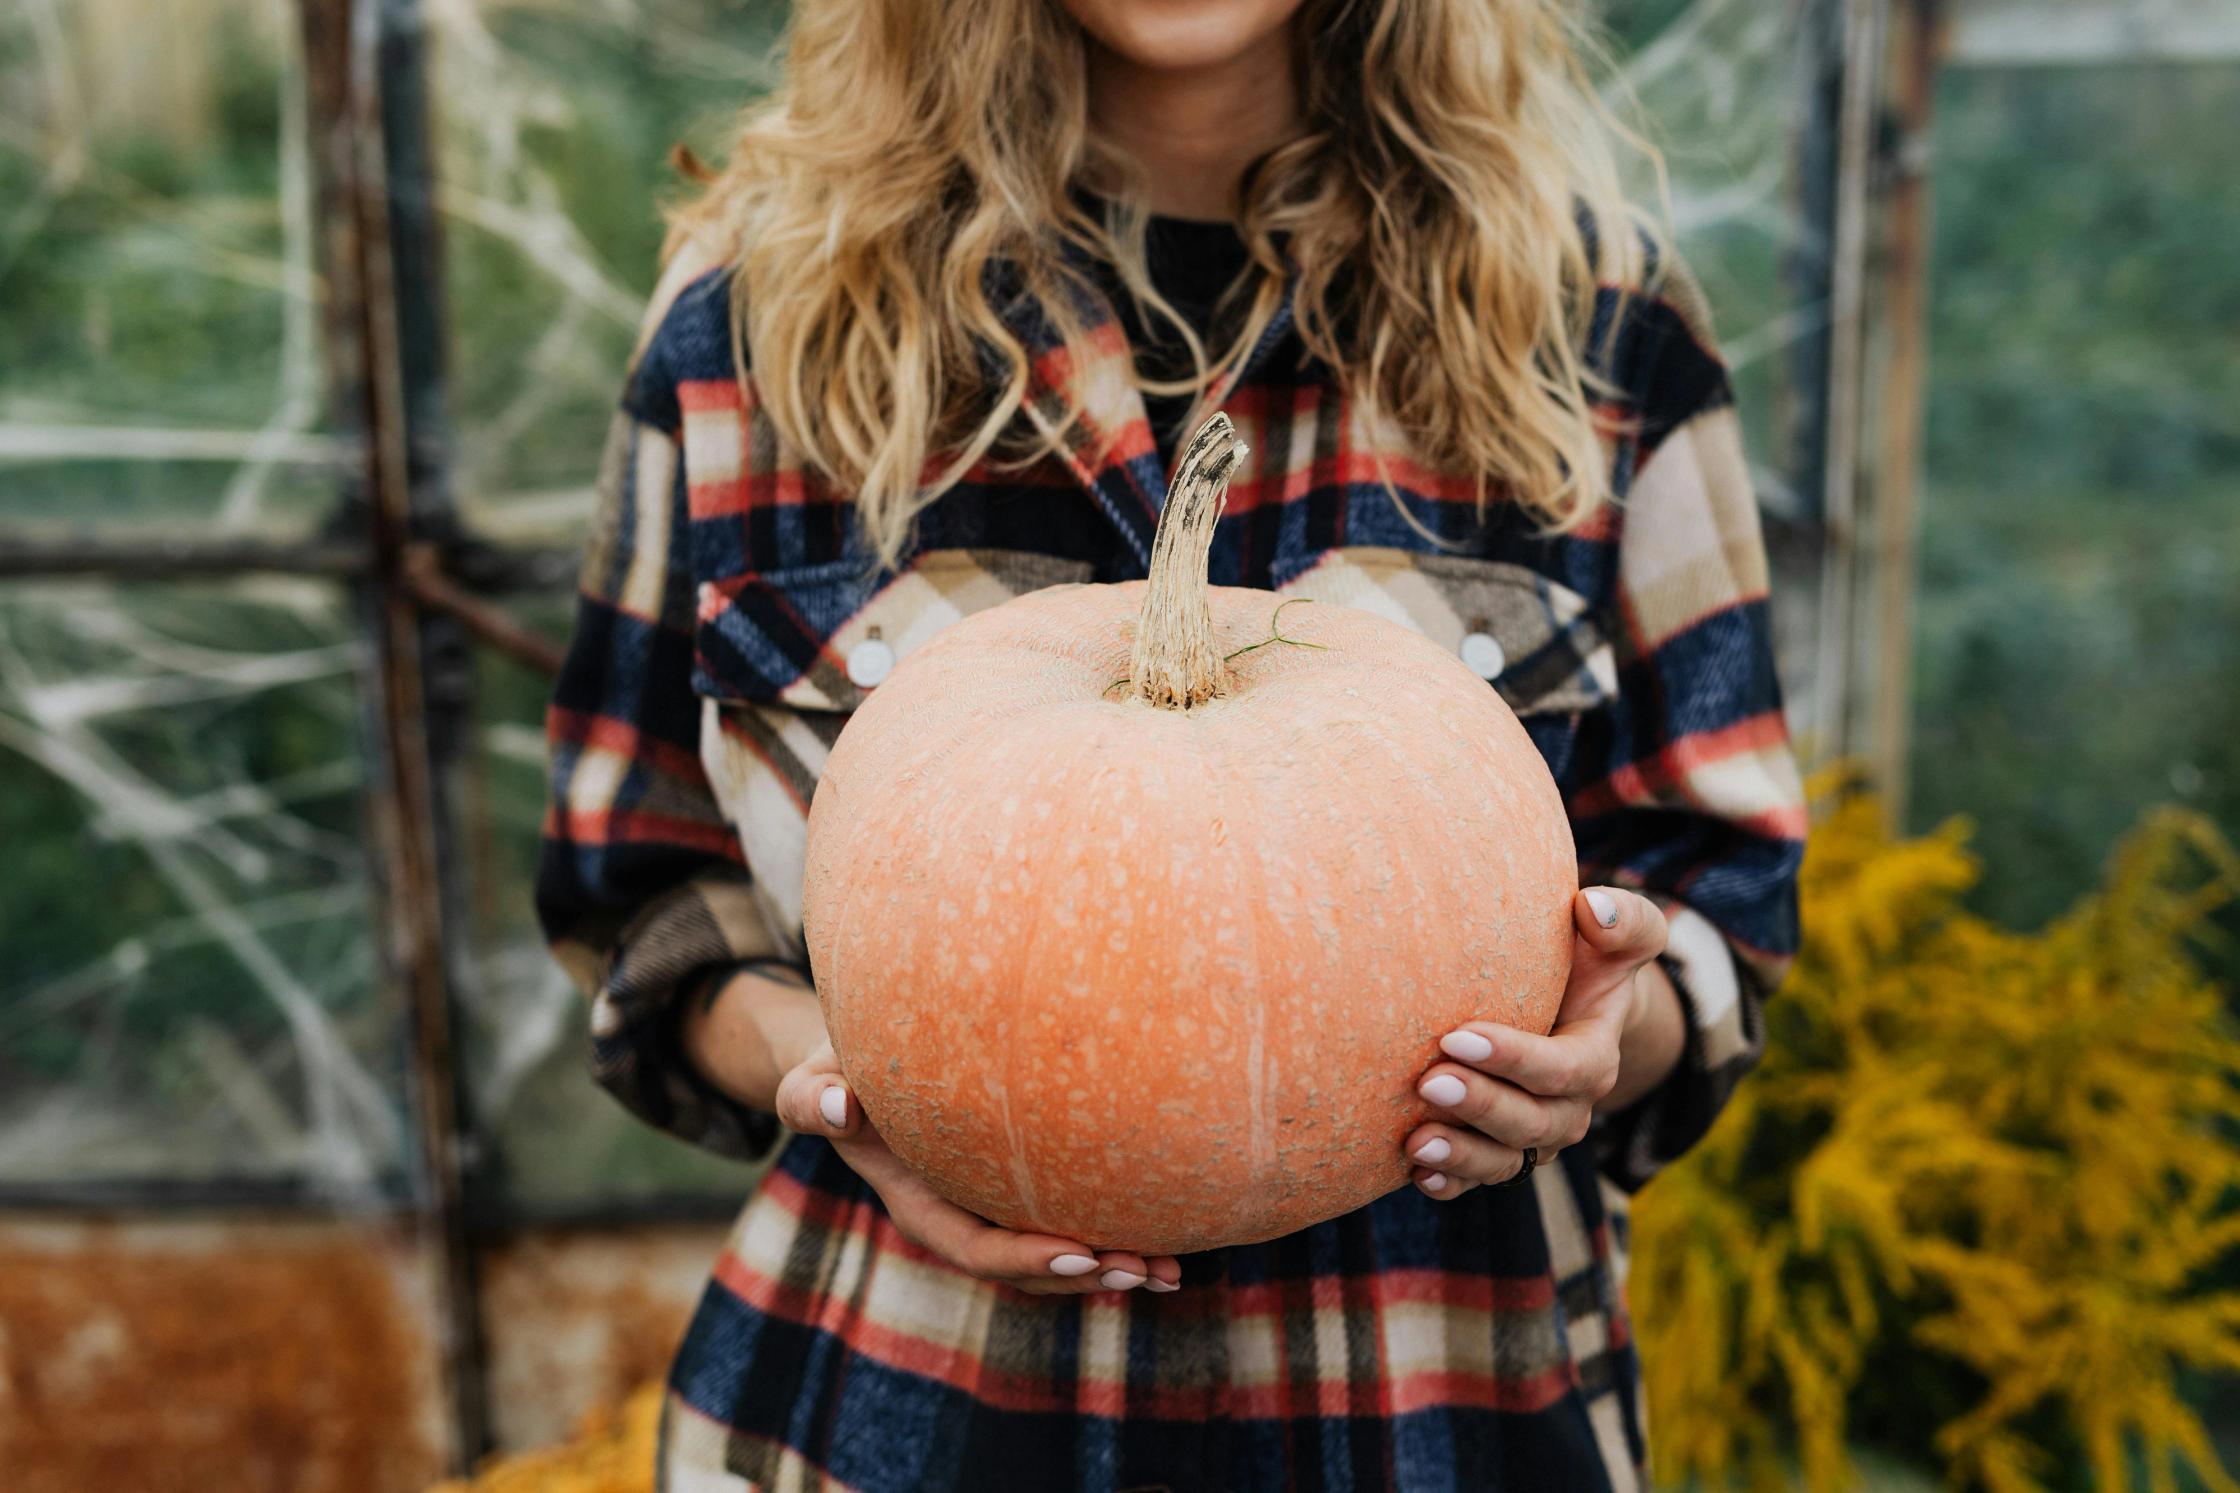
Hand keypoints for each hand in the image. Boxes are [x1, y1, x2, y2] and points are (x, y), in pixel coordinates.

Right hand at [775, 1042, 1183, 1295]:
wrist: (859, 1068)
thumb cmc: (837, 1069)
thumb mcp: (812, 1079)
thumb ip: (811, 1096)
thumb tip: (838, 1105)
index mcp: (920, 1206)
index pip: (977, 1247)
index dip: (1027, 1257)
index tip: (1081, 1252)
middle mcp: (964, 1219)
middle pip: (1031, 1267)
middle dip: (1089, 1274)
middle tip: (1147, 1271)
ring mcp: (996, 1209)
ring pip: (1061, 1253)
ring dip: (1116, 1267)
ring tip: (1173, 1272)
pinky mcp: (1025, 1188)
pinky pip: (1073, 1219)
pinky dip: (1118, 1232)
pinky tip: (1171, 1234)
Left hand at [1403, 887, 1669, 1198]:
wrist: (1564, 1006)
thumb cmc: (1583, 958)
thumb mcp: (1614, 933)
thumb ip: (1622, 919)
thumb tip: (1593, 909)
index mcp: (1594, 1057)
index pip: (1564, 1069)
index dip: (1516, 1059)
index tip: (1458, 1034)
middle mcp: (1567, 1108)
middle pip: (1531, 1123)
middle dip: (1481, 1106)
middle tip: (1428, 1081)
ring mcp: (1531, 1137)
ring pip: (1504, 1163)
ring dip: (1462, 1156)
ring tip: (1416, 1142)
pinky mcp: (1495, 1151)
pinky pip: (1477, 1181)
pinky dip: (1450, 1183)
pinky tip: (1415, 1174)